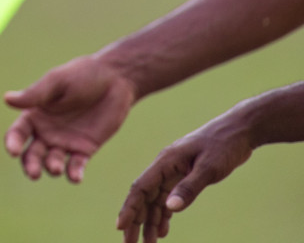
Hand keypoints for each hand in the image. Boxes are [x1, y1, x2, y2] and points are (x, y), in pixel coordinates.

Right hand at [3, 54, 138, 182]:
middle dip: (30, 164)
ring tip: (56, 168)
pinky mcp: (85, 149)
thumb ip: (35, 94)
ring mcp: (65, 142)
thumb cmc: (81, 75)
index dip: (12, 143)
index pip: (18, 133)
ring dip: (51, 167)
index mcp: (35, 114)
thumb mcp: (56, 82)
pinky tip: (75, 177)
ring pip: (52, 162)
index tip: (13, 151)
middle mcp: (46, 131)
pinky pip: (76, 165)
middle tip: (33, 173)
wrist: (115, 79)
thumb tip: (6, 99)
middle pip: (32, 153)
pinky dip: (74, 174)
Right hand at [116, 111, 254, 242]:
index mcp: (165, 162)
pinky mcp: (184, 176)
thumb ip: (189, 188)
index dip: (129, 209)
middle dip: (136, 221)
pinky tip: (164, 230)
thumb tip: (170, 208)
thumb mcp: (208, 168)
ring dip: (150, 221)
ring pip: (156, 200)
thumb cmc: (224, 145)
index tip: (120, 227)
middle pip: (144, 197)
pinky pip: (168, 198)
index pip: (141, 188)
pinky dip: (164, 214)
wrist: (239, 130)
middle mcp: (164, 168)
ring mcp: (173, 172)